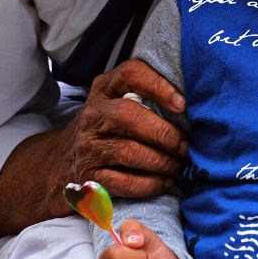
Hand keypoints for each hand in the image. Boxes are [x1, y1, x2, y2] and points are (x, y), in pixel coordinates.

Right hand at [56, 60, 187, 197]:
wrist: (62, 162)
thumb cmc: (104, 130)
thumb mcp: (114, 103)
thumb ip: (143, 97)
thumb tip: (196, 106)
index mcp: (103, 90)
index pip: (130, 74)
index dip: (158, 86)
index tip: (182, 104)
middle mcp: (92, 115)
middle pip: (128, 116)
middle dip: (165, 133)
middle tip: (186, 147)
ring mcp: (88, 146)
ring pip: (129, 152)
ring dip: (162, 162)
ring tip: (179, 166)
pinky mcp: (89, 176)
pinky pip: (125, 182)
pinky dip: (151, 184)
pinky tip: (165, 181)